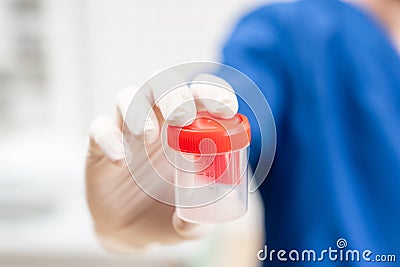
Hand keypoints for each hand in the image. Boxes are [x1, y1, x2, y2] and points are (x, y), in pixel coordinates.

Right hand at [85, 74, 237, 251]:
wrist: (132, 231)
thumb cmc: (168, 214)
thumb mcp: (188, 225)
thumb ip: (196, 225)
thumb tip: (194, 221)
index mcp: (188, 131)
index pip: (199, 96)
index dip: (212, 93)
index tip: (224, 108)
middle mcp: (158, 122)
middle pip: (163, 85)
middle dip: (174, 94)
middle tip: (183, 116)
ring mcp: (127, 131)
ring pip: (128, 96)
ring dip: (139, 109)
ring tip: (149, 135)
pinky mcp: (100, 146)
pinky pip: (98, 128)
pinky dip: (109, 138)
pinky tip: (121, 160)